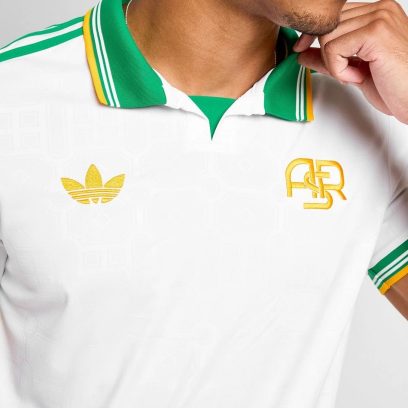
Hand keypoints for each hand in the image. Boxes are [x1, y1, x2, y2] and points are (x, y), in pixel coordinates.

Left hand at [293, 0, 407, 123]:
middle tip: (348, 73)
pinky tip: (357, 76)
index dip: (316, 36)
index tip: (304, 50)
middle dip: (327, 55)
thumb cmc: (395, 86)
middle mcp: (380, 10)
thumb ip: (329, 58)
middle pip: (326, 26)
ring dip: (334, 65)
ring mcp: (379, 18)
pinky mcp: (375, 33)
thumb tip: (303, 53)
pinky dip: (338, 70)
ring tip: (356, 75)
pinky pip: (333, 49)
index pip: (332, 17)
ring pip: (326, 38)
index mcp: (377, 14)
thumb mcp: (353, 70)